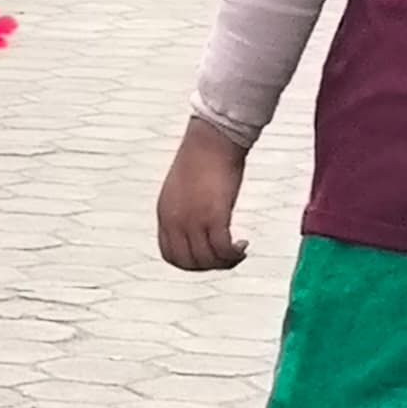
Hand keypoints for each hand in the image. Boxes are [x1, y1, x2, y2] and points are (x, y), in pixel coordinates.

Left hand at [155, 118, 249, 271]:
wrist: (212, 140)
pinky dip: (233, 255)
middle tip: (226, 258)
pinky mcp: (214, 216)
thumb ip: (185, 211)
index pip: (170, 255)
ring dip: (225, 262)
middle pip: (188, 263)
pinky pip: (222, 250)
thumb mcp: (183, 191)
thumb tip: (197, 228)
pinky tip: (242, 246)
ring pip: (206, 260)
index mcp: (164, 214)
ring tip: (238, 252)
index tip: (208, 257)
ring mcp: (193, 220)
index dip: (190, 263)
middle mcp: (175, 221)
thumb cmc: (202, 159)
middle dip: (209, 267)